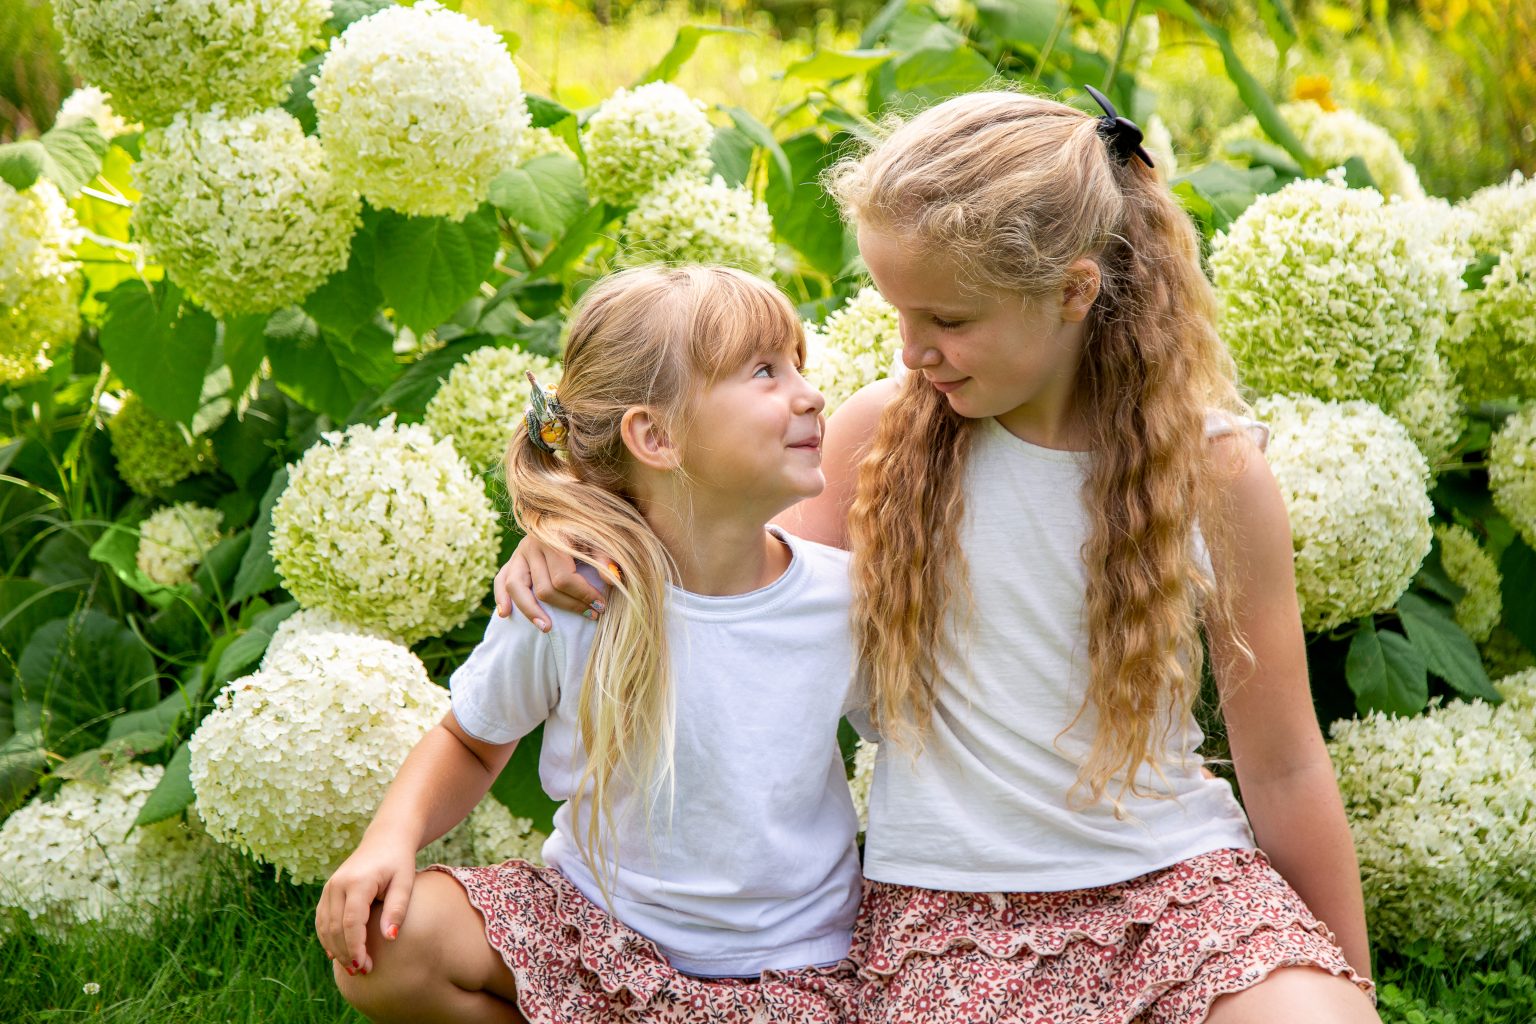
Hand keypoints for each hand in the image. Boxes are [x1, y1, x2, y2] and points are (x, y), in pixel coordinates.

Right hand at [316, 838, 417, 975]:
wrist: (385, 839)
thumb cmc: (399, 862)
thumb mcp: (405, 882)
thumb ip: (397, 909)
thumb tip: (389, 938)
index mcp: (357, 882)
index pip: (351, 922)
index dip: (356, 947)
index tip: (364, 966)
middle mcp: (338, 884)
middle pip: (335, 928)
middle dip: (346, 953)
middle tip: (362, 971)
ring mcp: (329, 887)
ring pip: (325, 926)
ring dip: (336, 949)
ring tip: (352, 967)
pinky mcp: (328, 891)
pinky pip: (322, 919)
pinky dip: (328, 938)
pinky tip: (337, 954)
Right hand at [492, 534, 611, 629]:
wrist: (565, 514)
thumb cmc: (586, 529)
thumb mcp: (599, 537)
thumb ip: (604, 557)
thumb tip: (611, 581)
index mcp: (553, 537)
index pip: (564, 577)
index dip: (584, 595)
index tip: (601, 606)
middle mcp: (531, 545)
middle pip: (544, 588)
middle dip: (569, 606)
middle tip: (590, 615)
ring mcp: (518, 553)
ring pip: (516, 587)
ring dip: (531, 611)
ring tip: (547, 628)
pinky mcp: (512, 560)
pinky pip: (501, 580)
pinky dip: (501, 598)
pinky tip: (506, 615)